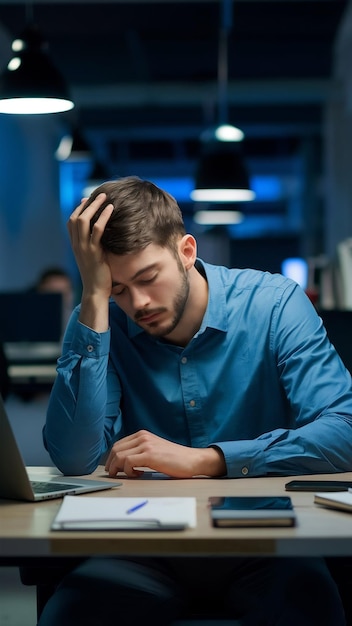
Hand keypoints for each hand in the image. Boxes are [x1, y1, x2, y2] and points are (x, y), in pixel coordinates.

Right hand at [67, 193, 113, 330]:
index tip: (88, 200)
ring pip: (83, 221)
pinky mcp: (93, 252)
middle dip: (88, 204)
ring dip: (95, 207)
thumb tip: (104, 235)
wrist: (96, 292)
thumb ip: (96, 245)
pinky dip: (103, 217)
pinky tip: (111, 209)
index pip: (71, 222)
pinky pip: (97, 230)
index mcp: (75, 246)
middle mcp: (76, 245)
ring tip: (106, 198)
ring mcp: (83, 248)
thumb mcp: (95, 257)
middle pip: (76, 218)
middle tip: (100, 195)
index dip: (79, 209)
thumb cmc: (98, 276)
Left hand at [104, 430, 225, 477]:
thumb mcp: (154, 449)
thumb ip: (141, 451)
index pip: (118, 444)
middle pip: (116, 450)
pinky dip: (128, 471)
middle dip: (111, 464)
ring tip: (130, 475)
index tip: (113, 469)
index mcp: (142, 434)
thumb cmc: (175, 458)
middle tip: (115, 475)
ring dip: (119, 469)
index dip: (112, 458)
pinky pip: (127, 463)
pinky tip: (138, 474)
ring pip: (119, 456)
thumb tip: (123, 461)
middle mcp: (142, 437)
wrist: (192, 459)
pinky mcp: (149, 455)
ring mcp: (145, 445)